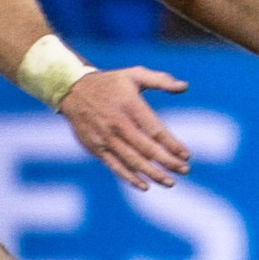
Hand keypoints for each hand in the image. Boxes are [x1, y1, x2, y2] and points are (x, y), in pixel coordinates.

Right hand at [58, 66, 191, 190]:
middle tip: (185, 170)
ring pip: (132, 161)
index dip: (172, 144)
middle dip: (167, 162)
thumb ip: (161, 80)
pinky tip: (145, 186)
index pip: (155, 130)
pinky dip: (130, 177)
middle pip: (147, 148)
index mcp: (130, 105)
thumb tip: (185, 87)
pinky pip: (115, 166)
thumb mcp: (134, 74)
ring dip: (153, 174)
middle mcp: (118, 123)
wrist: (72, 90)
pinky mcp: (95, 148)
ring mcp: (106, 138)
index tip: (186, 155)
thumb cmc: (110, 83)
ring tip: (170, 182)